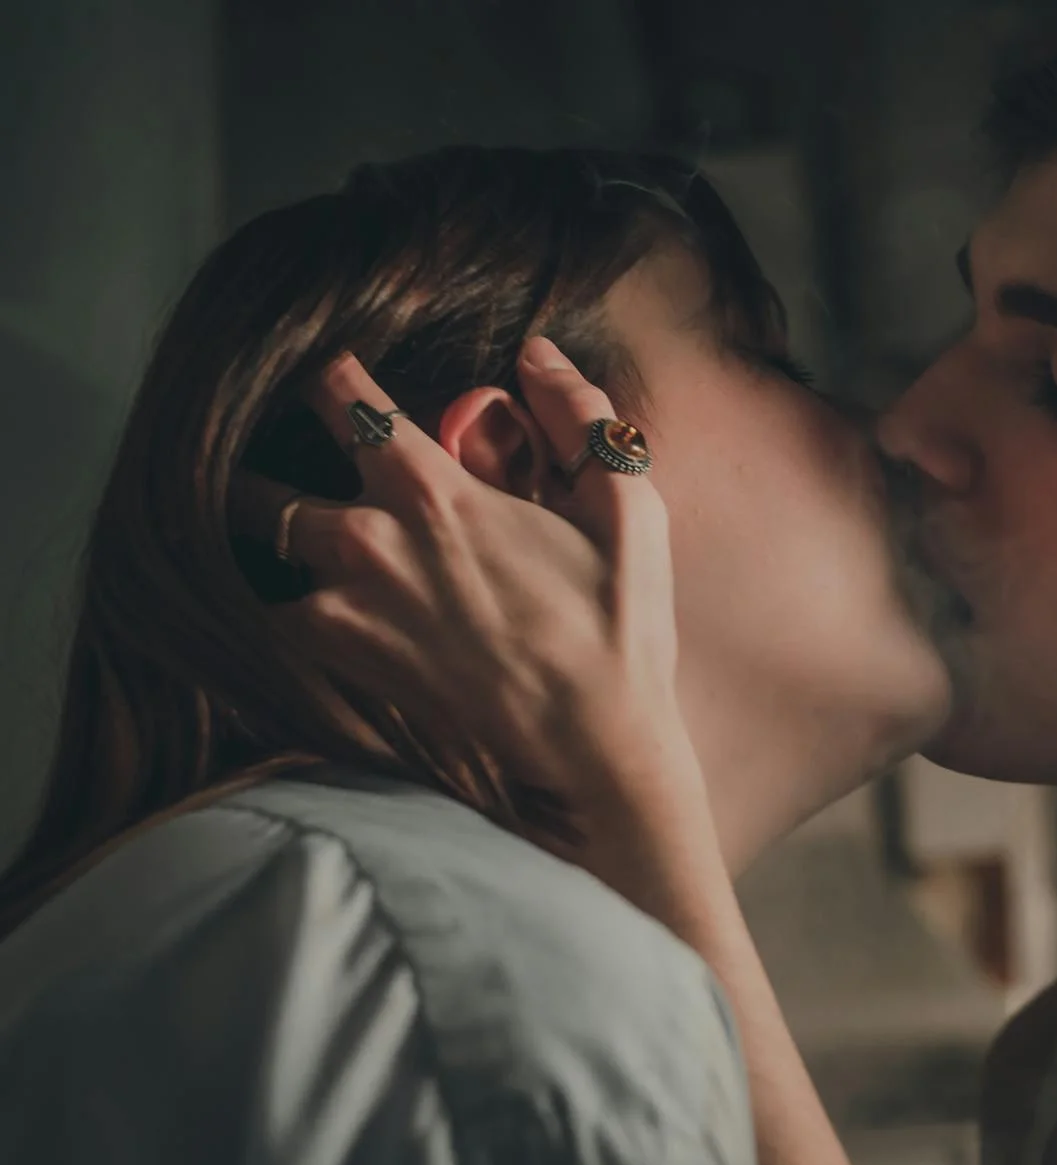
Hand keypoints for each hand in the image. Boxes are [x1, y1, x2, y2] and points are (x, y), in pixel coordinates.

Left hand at [232, 339, 687, 821]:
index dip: (329, 373)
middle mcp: (369, 543)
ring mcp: (347, 609)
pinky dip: (269, 593)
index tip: (328, 369)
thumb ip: (578, 417)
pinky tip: (292, 584)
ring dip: (257, 526)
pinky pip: (273, 615)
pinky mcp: (344, 663)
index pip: (341, 399)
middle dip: (253, 453)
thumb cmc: (618, 624)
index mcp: (434, 492)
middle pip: (264, 478)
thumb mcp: (627, 506)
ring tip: (259, 514)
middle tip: (259, 442)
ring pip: (257, 547)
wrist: (593, 743)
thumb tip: (536, 352)